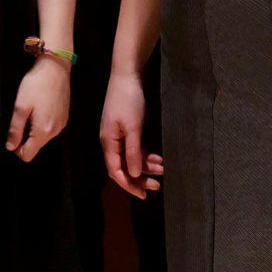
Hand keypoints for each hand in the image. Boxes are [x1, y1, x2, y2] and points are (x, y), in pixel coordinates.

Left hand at [6, 55, 68, 161]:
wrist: (55, 68)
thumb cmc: (37, 84)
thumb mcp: (20, 107)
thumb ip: (15, 130)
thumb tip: (11, 146)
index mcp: (43, 131)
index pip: (28, 155)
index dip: (16, 148)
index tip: (12, 134)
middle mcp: (55, 131)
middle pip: (35, 147)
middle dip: (24, 138)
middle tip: (19, 118)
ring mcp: (61, 124)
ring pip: (43, 137)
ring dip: (33, 130)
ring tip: (30, 110)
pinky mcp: (64, 116)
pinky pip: (50, 128)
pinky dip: (42, 123)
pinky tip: (39, 107)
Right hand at [100, 71, 163, 197]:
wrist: (127, 75)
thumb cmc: (128, 100)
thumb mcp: (133, 128)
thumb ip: (133, 152)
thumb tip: (134, 174)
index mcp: (109, 143)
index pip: (116, 171)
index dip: (129, 185)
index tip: (143, 195)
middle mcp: (111, 142)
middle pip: (123, 167)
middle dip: (139, 178)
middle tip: (156, 186)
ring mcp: (118, 135)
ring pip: (131, 158)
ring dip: (145, 165)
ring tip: (162, 169)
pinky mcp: (126, 128)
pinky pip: (134, 148)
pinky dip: (145, 154)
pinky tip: (158, 158)